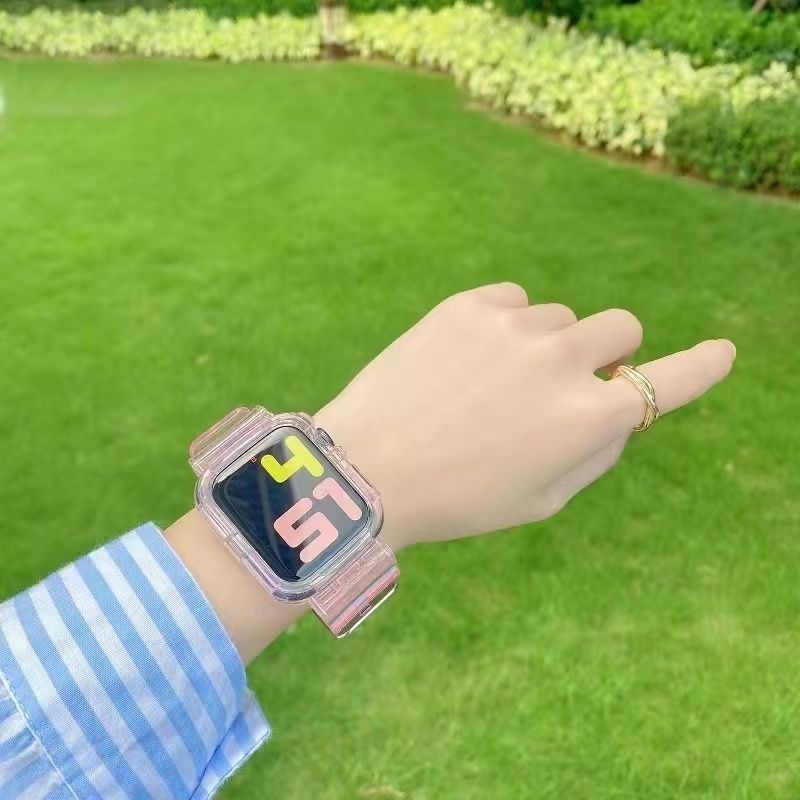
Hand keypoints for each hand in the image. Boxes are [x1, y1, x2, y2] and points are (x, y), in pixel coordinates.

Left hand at [316, 283, 734, 548]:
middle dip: (608, 352)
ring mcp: (517, 325)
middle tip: (570, 378)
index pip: (669, 383)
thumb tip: (620, 408)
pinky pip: (514, 299)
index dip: (702, 366)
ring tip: (492, 382)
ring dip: (546, 343)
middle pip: (622, 327)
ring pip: (561, 317)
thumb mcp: (543, 498)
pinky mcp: (470, 303)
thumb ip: (596, 450)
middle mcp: (564, 362)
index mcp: (590, 419)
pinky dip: (506, 324)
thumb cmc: (460, 500)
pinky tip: (469, 357)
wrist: (367, 468)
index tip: (722, 351)